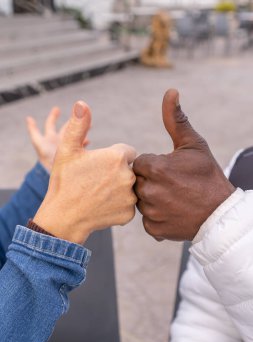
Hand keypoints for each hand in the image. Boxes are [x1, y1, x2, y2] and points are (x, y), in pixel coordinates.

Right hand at [34, 101, 136, 243]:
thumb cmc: (64, 181)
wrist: (63, 216)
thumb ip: (77, 125)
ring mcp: (130, 197)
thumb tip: (82, 103)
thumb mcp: (67, 150)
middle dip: (118, 172)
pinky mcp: (129, 214)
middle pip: (130, 169)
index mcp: (117, 157)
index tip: (100, 166)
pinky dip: (119, 205)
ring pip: (131, 187)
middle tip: (98, 181)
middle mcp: (129, 176)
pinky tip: (104, 206)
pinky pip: (128, 205)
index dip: (113, 158)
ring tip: (100, 193)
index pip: (127, 152)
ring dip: (120, 188)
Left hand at [133, 89, 234, 241]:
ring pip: (141, 201)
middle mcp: (149, 190)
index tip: (168, 170)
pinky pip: (147, 220)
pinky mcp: (154, 229)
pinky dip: (156, 217)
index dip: (154, 165)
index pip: (140, 163)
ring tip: (172, 198)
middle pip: (138, 182)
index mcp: (156, 167)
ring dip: (152, 199)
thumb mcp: (194, 144)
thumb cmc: (207, 176)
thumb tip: (170, 92)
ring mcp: (151, 212)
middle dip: (151, 181)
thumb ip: (176, 120)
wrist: (220, 212)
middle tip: (171, 185)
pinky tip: (171, 212)